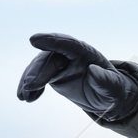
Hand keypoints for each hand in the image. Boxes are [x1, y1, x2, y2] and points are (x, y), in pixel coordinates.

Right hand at [16, 32, 137, 119]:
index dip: (51, 41)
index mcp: (85, 53)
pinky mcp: (52, 74)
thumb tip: (93, 72)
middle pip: (49, 58)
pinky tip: (27, 98)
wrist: (106, 97)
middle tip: (30, 85)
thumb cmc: (113, 89)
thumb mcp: (113, 88)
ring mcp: (59, 64)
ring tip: (23, 96)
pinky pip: (38, 78)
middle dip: (37, 71)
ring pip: (39, 67)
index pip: (67, 43)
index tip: (33, 40)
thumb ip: (105, 80)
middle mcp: (69, 55)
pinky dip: (31, 88)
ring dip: (29, 80)